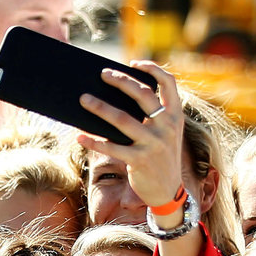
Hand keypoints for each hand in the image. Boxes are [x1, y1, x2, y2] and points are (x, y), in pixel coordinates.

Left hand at [77, 61, 185, 214]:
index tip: (134, 63)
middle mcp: (166, 126)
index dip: (152, 68)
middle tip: (102, 74)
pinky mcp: (139, 161)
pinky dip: (94, 142)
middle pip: (141, 94)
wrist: (169, 192)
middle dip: (120, 80)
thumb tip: (119, 98)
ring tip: (83, 99)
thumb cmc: (161, 158)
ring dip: (99, 107)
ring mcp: (153, 143)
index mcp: (175, 116)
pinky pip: (111, 147)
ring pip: (121, 119)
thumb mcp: (166, 134)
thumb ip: (154, 116)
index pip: (169, 83)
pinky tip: (80, 136)